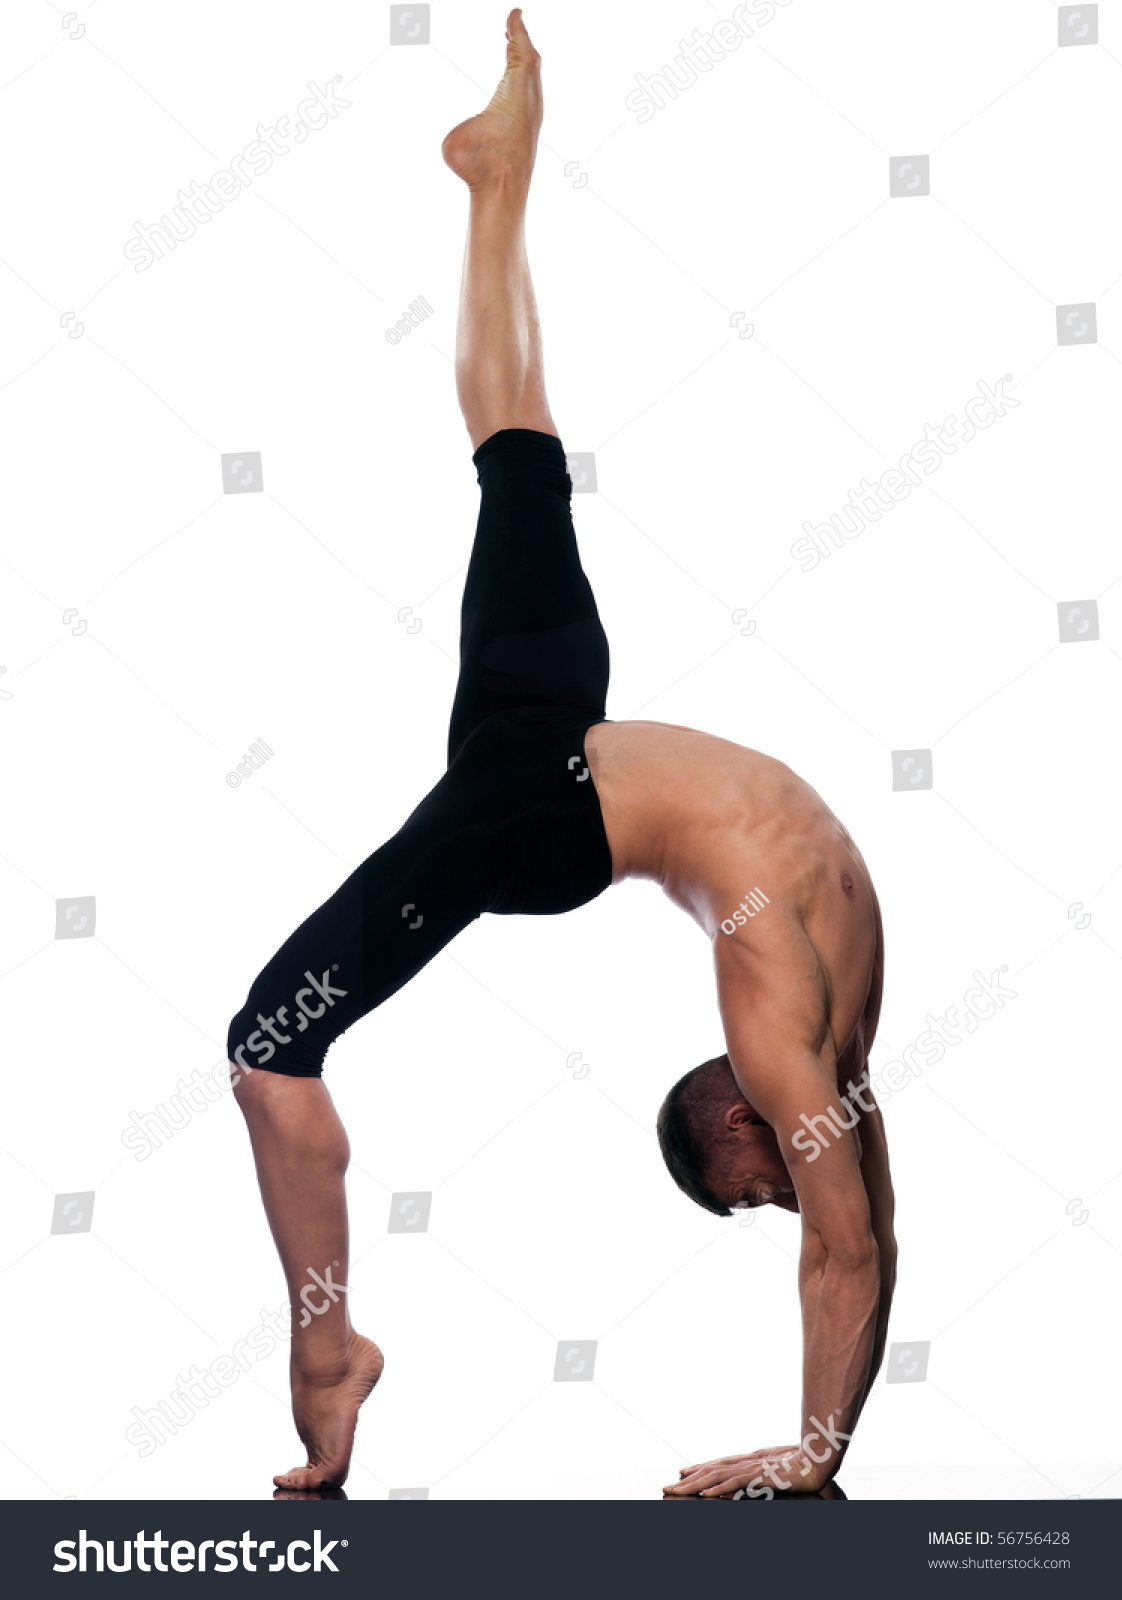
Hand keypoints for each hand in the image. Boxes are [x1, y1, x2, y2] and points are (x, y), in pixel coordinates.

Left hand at [663, 1447, 830, 1498]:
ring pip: (716, 1476)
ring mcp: (751, 1469)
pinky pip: (734, 1483)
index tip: (681, 1473)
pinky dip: (718, 1488)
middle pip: (711, 1470)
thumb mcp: (777, 1468)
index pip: (718, 1464)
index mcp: (749, 1460)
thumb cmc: (800, 1464)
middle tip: (667, 1487)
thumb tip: (751, 1479)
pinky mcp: (759, 1477)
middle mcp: (745, 1462)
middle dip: (688, 1479)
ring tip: (677, 1490)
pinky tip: (705, 1495)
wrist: (816, 1460)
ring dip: (695, 1484)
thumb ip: (762, 1472)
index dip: (699, 1468)